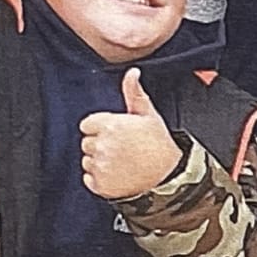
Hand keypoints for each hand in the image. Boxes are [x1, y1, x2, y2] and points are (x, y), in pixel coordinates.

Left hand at [81, 68, 182, 199]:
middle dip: (100, 145)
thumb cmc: (159, 143)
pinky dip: (100, 180)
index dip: (100, 128)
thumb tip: (132, 72)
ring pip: (87, 161)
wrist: (170, 175)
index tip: (116, 134)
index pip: (87, 125)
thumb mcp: (148, 114)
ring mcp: (101, 166)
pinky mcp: (102, 185)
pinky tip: (118, 175)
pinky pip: (89, 180)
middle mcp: (102, 145)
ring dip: (99, 162)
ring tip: (122, 162)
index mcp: (109, 125)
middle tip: (122, 149)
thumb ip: (133, 92)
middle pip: (86, 143)